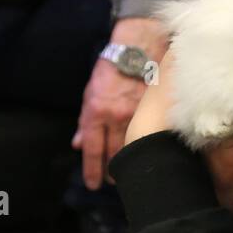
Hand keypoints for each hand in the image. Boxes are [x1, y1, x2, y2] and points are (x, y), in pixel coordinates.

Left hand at [72, 18, 168, 189]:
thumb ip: (85, 121)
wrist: (137, 47)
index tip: (93, 184)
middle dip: (112, 170)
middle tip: (112, 181)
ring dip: (130, 160)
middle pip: (115, 153)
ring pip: (134, 146)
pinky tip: (146, 152)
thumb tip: (78, 144)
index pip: (93, 149)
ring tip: (129, 170)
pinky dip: (146, 145)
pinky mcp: (155, 109)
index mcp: (96, 111)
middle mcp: (116, 115)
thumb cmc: (110, 69)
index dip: (92, 170)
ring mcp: (138, 113)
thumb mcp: (90, 94)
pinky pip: (150, 134)